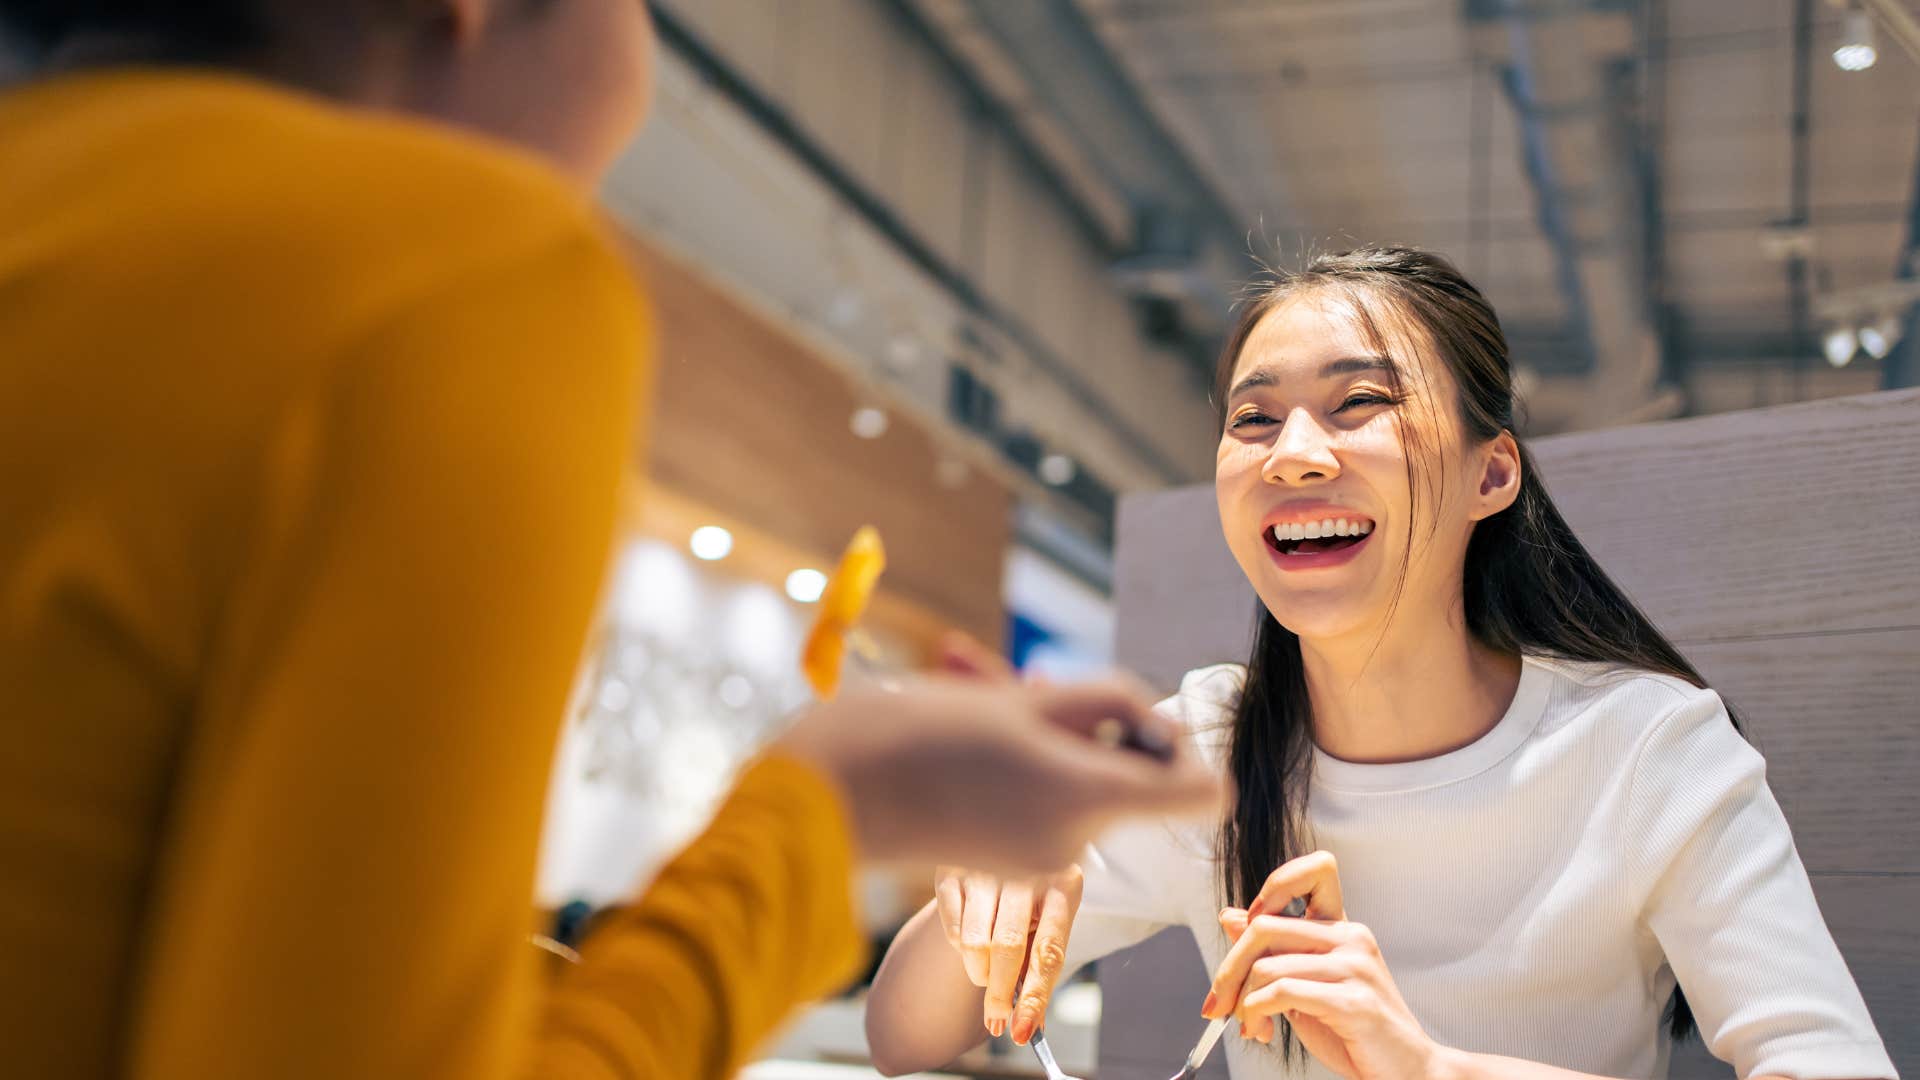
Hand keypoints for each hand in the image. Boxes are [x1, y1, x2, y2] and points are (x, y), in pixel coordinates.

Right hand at [775, 677, 1221, 875]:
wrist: (827, 796)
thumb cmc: (920, 734)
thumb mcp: (1022, 699)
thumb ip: (1107, 704)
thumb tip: (1154, 725)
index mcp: (1089, 799)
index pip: (1203, 793)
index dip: (1181, 746)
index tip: (1128, 717)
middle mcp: (1078, 842)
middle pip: (1131, 775)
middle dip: (1094, 725)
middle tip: (1025, 691)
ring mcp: (1042, 859)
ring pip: (1084, 782)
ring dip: (1051, 739)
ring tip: (979, 705)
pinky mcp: (1009, 861)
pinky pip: (1046, 801)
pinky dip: (1024, 767)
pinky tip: (967, 735)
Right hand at [933, 865, 1081, 1044]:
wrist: (1009, 841)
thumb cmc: (1034, 897)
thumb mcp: (1049, 922)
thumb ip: (1040, 967)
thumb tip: (1032, 1026)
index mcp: (1063, 885)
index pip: (1048, 951)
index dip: (1035, 997)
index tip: (1023, 1032)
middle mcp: (1025, 871)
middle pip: (1007, 948)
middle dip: (999, 994)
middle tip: (997, 1020)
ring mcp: (986, 867)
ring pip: (975, 943)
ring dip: (979, 972)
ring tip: (987, 972)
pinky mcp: (953, 870)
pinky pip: (952, 929)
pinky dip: (961, 947)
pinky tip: (973, 939)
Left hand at [1205, 852, 1441, 1079]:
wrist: (1406, 1071)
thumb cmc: (1354, 1030)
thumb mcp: (1306, 985)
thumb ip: (1275, 952)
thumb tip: (1230, 917)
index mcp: (1343, 929)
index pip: (1316, 869)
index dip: (1274, 886)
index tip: (1248, 928)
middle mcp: (1352, 939)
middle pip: (1265, 927)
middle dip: (1228, 968)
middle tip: (1218, 1003)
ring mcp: (1356, 968)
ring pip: (1267, 965)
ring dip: (1242, 1002)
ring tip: (1247, 1025)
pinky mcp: (1353, 1001)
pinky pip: (1283, 992)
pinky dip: (1257, 1012)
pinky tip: (1260, 1030)